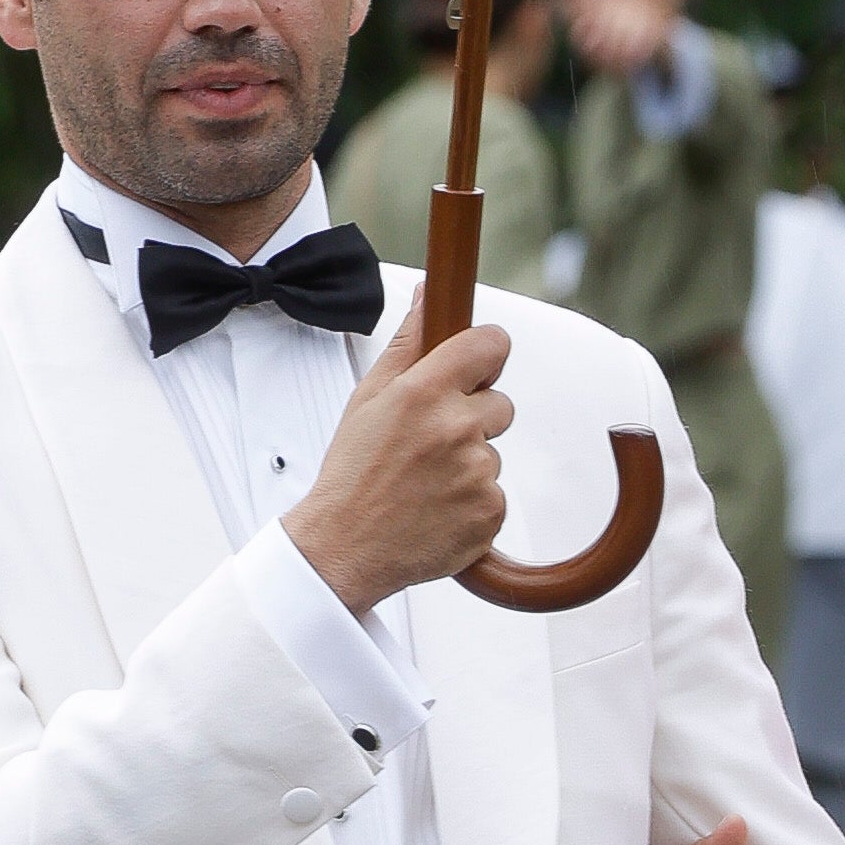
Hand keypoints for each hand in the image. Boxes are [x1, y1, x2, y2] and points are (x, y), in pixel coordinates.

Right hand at [282, 293, 513, 607]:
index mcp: (425, 393)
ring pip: (492, 454)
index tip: (477, 368)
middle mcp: (456, 429)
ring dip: (468, 465)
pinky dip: (472, 503)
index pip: (491, 345)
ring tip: (425, 483)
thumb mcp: (369, 397)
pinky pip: (495, 495)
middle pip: (500, 404)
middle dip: (473, 419)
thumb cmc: (353, 474)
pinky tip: (437, 508)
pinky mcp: (490, 512)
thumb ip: (408, 344)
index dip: (486, 354)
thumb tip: (427, 296)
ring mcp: (477, 473)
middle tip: (430, 444)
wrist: (345, 548)